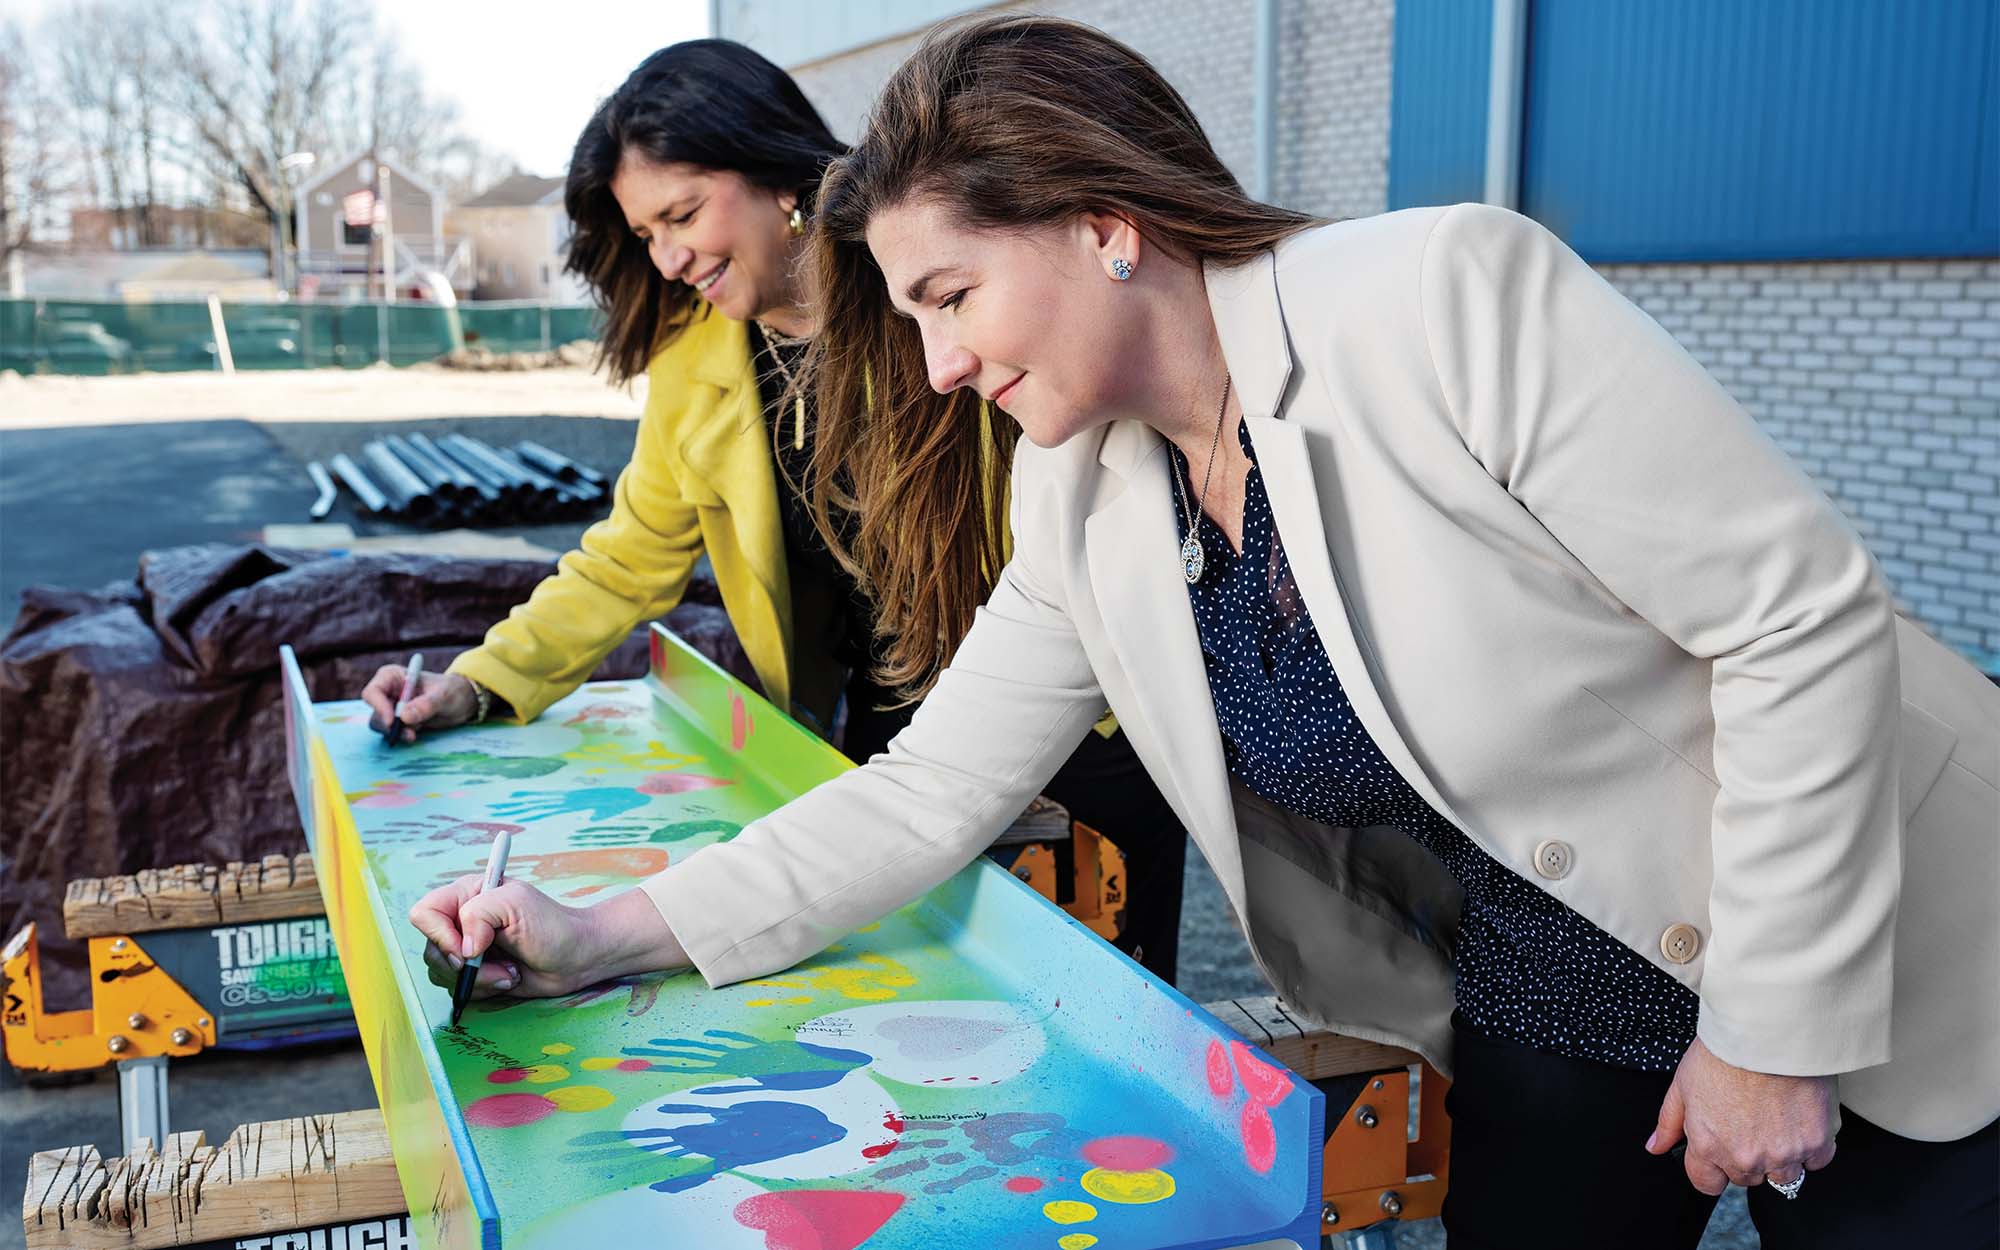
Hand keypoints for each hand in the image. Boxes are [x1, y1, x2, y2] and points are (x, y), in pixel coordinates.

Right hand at [363, 665, 479, 742]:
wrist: (463, 702)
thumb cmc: (453, 690)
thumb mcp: (444, 695)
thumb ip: (426, 704)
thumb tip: (404, 716)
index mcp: (393, 677)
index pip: (373, 692)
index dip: (378, 706)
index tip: (393, 720)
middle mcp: (388, 692)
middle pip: (375, 711)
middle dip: (388, 724)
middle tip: (408, 732)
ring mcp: (392, 708)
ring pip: (382, 724)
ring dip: (396, 732)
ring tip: (414, 734)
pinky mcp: (399, 722)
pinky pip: (392, 732)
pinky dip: (401, 735)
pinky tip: (415, 735)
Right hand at [407, 872, 689, 1001]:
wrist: (577, 957)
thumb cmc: (551, 923)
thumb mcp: (516, 904)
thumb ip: (480, 914)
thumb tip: (464, 948)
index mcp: (465, 896)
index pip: (424, 914)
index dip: (439, 935)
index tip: (469, 949)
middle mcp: (461, 923)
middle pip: (431, 950)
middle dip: (464, 966)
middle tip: (496, 964)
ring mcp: (467, 951)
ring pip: (442, 974)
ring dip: (477, 980)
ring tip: (510, 972)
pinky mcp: (476, 975)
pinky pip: (459, 991)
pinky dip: (483, 990)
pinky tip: (509, 979)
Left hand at [1647, 1036, 1837, 1194]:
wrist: (1769, 1031)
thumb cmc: (1723, 1052)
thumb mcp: (1682, 1083)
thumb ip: (1670, 1122)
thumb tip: (1656, 1146)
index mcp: (1709, 1147)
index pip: (1707, 1184)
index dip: (1712, 1166)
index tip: (1720, 1147)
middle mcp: (1746, 1158)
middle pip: (1746, 1178)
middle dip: (1745, 1156)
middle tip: (1749, 1120)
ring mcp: (1784, 1154)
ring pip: (1783, 1175)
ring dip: (1780, 1155)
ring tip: (1776, 1117)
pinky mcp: (1818, 1143)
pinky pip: (1816, 1160)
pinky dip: (1811, 1145)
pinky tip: (1799, 1116)